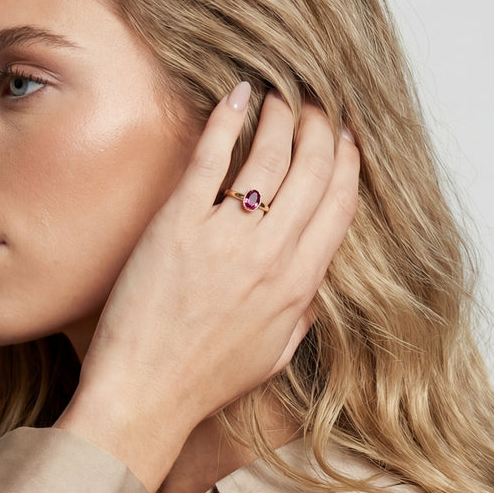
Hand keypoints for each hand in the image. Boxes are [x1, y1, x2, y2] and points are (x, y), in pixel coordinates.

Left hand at [56, 82, 359, 491]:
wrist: (145, 397)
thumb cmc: (204, 383)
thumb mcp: (272, 357)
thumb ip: (300, 316)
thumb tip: (313, 284)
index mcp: (297, 287)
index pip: (339, 206)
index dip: (347, 164)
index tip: (346, 139)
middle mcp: (270, 256)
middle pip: (313, 170)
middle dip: (321, 126)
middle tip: (315, 103)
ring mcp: (224, 238)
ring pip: (270, 155)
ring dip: (281, 116)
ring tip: (279, 95)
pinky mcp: (177, 225)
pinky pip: (211, 157)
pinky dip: (229, 120)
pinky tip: (237, 96)